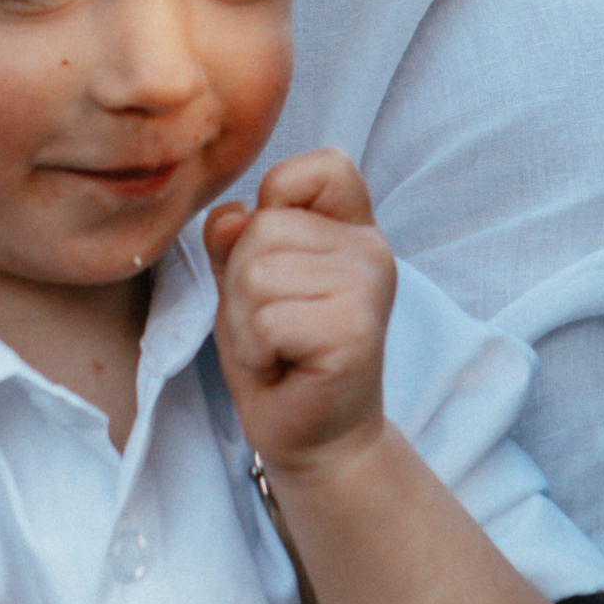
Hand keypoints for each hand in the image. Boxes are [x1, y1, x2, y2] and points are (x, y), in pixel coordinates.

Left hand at [206, 152, 396, 493]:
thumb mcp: (246, 283)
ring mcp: (368, 288)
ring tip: (277, 347)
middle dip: (242, 285)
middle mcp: (370, 250)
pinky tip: (283, 367)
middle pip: (263, 227)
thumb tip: (232, 217)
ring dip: (245, 322)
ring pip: (257, 273)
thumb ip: (235, 239)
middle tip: (272, 327)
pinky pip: (267, 320)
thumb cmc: (280, 354)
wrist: (315, 436)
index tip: (279, 256)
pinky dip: (257, 350)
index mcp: (352, 228)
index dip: (278, 198)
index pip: (323, 166)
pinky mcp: (354, 332)